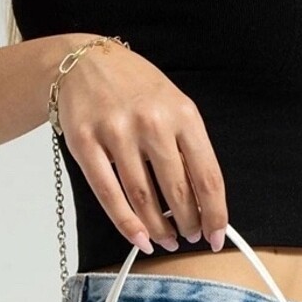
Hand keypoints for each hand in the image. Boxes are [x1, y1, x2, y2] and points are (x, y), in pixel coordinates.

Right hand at [58, 37, 227, 253]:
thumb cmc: (135, 89)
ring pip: (143, 197)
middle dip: (188, 224)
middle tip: (190, 237)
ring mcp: (116, 132)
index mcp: (183, 114)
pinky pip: (108, 194)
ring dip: (158, 228)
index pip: (207, 176)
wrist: (84, 61)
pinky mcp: (84, 143)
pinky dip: (126, 224)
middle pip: (177, 191)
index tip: (216, 235)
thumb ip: (189, 149)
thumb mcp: (174, 106)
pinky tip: (139, 238)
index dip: (215, 214)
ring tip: (167, 240)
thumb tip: (203, 202)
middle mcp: (152, 122)